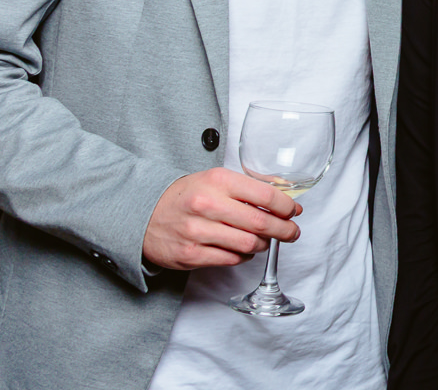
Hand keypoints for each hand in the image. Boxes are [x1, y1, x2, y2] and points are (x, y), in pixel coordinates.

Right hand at [142, 167, 302, 269]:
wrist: (143, 214)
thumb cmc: (186, 195)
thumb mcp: (214, 179)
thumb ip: (247, 186)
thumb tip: (284, 199)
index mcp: (217, 181)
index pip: (265, 195)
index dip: (286, 207)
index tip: (294, 212)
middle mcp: (208, 205)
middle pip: (260, 223)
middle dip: (284, 230)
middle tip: (292, 232)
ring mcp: (198, 232)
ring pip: (248, 244)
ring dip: (263, 245)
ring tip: (265, 241)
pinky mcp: (191, 255)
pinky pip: (231, 259)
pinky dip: (244, 256)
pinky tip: (244, 249)